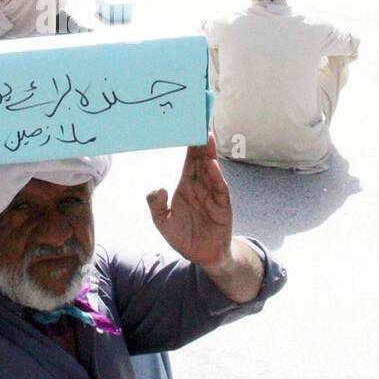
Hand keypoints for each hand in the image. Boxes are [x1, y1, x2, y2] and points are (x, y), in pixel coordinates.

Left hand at [146, 134, 233, 268]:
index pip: (189, 160)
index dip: (189, 144)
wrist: (203, 256)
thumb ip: (157, 206)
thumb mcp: (163, 222)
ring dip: (209, 154)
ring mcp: (213, 194)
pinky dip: (216, 176)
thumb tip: (158, 188)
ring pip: (212, 170)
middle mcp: (201, 185)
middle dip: (201, 142)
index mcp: (187, 185)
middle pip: (201, 159)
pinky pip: (219, 188)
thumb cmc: (184, 236)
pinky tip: (212, 165)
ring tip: (206, 138)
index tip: (187, 125)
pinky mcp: (222, 206)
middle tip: (199, 122)